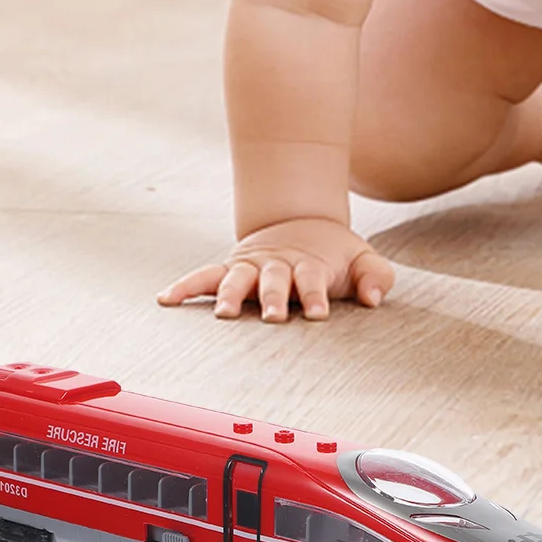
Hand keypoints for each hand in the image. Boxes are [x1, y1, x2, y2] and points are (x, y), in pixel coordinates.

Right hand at [156, 218, 394, 321]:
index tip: (319, 314)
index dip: (317, 296)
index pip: (314, 280)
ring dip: (230, 294)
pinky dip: (185, 286)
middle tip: (272, 316)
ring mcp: (251, 267)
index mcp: (310, 264)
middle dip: (273, 298)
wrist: (303, 224)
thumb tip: (374, 297)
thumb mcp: (362, 259)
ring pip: (237, 278)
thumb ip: (375, 276)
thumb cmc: (335, 255)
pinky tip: (166, 300)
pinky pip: (204, 277)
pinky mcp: (230, 269)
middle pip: (274, 280)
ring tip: (222, 314)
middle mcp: (277, 265)